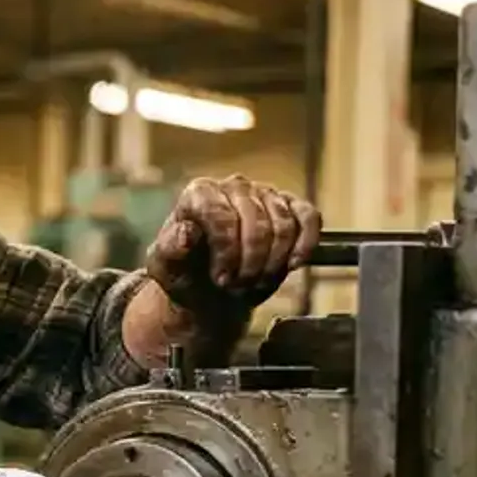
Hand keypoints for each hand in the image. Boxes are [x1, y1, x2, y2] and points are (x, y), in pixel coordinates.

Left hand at [145, 175, 320, 317]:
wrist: (210, 289)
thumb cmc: (186, 274)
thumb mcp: (167, 269)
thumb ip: (170, 251)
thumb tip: (185, 233)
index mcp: (199, 194)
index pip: (220, 215)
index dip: (225, 251)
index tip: (221, 279)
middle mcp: (234, 187)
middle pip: (255, 222)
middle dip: (249, 263)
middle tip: (237, 287)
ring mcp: (265, 194)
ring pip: (283, 224)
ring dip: (272, 262)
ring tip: (254, 281)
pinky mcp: (291, 207)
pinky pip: (309, 218)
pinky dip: (305, 243)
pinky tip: (293, 265)